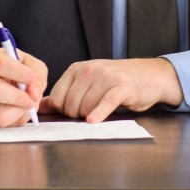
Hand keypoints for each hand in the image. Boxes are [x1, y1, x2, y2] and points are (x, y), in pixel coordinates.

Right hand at [0, 47, 47, 127]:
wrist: (6, 83)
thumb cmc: (21, 72)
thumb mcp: (33, 66)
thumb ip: (37, 76)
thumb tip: (33, 94)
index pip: (0, 64)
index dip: (19, 73)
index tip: (31, 78)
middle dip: (18, 97)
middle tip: (31, 98)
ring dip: (19, 110)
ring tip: (27, 103)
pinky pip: (1, 122)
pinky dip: (17, 118)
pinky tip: (20, 109)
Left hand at [46, 58, 182, 122]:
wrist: (149, 75)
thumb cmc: (117, 82)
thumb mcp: (88, 83)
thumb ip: (64, 94)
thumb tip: (40, 106)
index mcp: (78, 68)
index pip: (57, 98)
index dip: (63, 111)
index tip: (74, 111)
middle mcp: (90, 70)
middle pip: (70, 105)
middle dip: (77, 115)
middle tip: (90, 111)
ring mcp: (106, 77)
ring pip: (86, 107)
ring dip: (91, 116)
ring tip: (101, 109)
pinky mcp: (122, 87)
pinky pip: (105, 103)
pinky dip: (98, 113)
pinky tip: (95, 120)